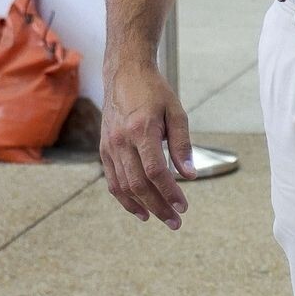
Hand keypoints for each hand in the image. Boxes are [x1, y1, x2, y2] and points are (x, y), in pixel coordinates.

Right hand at [100, 63, 195, 228]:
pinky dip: (124, 198)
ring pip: (123, 186)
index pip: (155, 171)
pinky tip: (139, 209)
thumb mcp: (176, 112)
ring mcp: (109, 146)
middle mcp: (121, 140)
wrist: (124, 73)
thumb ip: (183, 144)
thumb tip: (190, 175)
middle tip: (176, 222)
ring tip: (160, 219)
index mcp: (141, 130)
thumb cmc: (154, 92)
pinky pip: (112, 180)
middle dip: (158, 206)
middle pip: (138, 183)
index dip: (169, 192)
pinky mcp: (104, 149)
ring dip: (142, 206)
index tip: (182, 206)